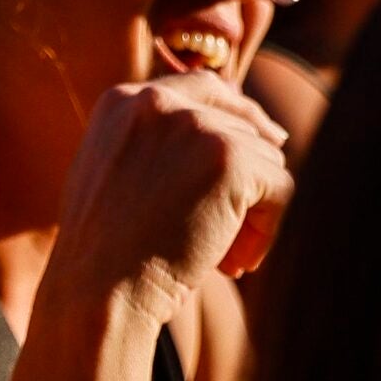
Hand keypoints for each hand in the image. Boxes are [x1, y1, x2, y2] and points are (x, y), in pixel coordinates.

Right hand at [41, 72, 293, 325]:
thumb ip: (155, 145)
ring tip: (227, 259)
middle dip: (249, 176)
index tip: (269, 142)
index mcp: (122, 101)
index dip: (240, 118)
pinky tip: (237, 265)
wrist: (98, 291)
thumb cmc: (103, 254)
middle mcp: (157, 101)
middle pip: (242, 124)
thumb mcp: (113, 177)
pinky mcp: (231, 157)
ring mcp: (196, 125)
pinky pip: (282, 190)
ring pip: (266, 161)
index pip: (204, 89)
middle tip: (244, 226)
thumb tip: (233, 131)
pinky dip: (268, 232)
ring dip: (254, 213)